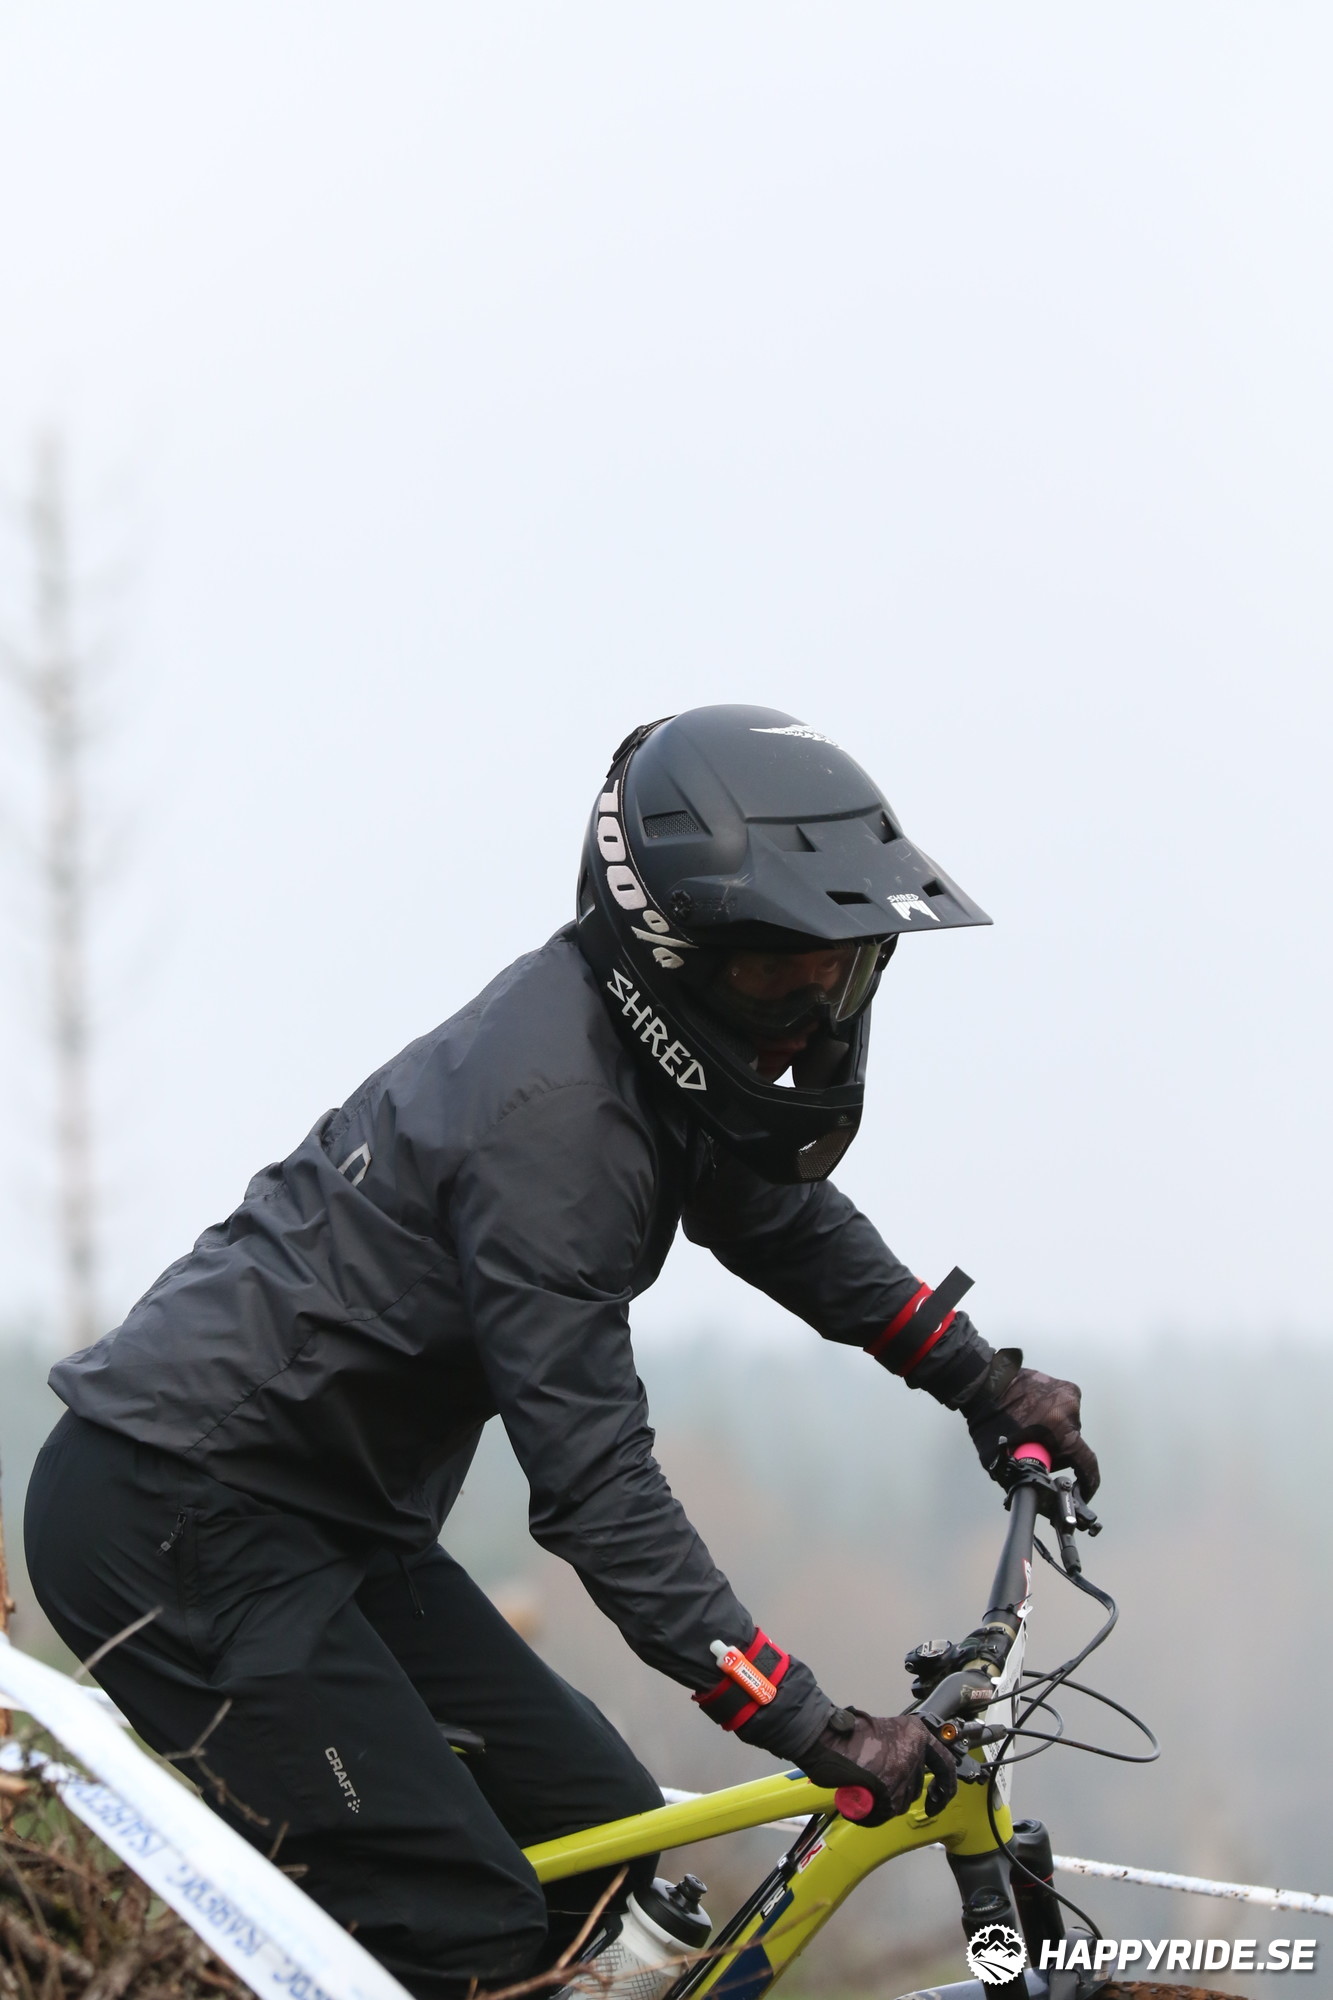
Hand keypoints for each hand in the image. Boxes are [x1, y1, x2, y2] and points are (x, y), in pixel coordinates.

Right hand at [798, 1708, 957, 1821]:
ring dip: (883, 1803)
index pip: (945, 1763)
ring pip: (901, 1802)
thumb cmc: (845, 1734)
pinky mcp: (889, 1789)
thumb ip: (900, 1749)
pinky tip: (860, 1804)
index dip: (945, 1784)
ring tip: (863, 1791)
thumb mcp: (883, 1733)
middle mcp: (914, 1751)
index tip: (941, 1795)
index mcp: (916, 1733)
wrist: (824, 1736)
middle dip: (898, 1792)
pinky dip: (872, 1815)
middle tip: (877, 1788)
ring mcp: (903, 1771)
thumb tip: (902, 1772)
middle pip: (915, 1786)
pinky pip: (885, 1813)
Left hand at [965, 1349, 1099, 1497]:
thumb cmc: (989, 1419)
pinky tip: (1032, 1414)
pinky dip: (1050, 1415)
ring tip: (1028, 1428)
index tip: (1084, 1490)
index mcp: (1061, 1432)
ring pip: (1065, 1426)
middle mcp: (1070, 1412)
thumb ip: (1019, 1475)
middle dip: (1056, 1452)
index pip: (1086, 1463)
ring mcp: (1068, 1396)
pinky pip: (1062, 1409)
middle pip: (1072, 1444)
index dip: (1088, 1482)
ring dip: (1052, 1432)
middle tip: (1034, 1450)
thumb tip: (1026, 1491)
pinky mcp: (1062, 1386)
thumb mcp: (1001, 1458)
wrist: (983, 1384)